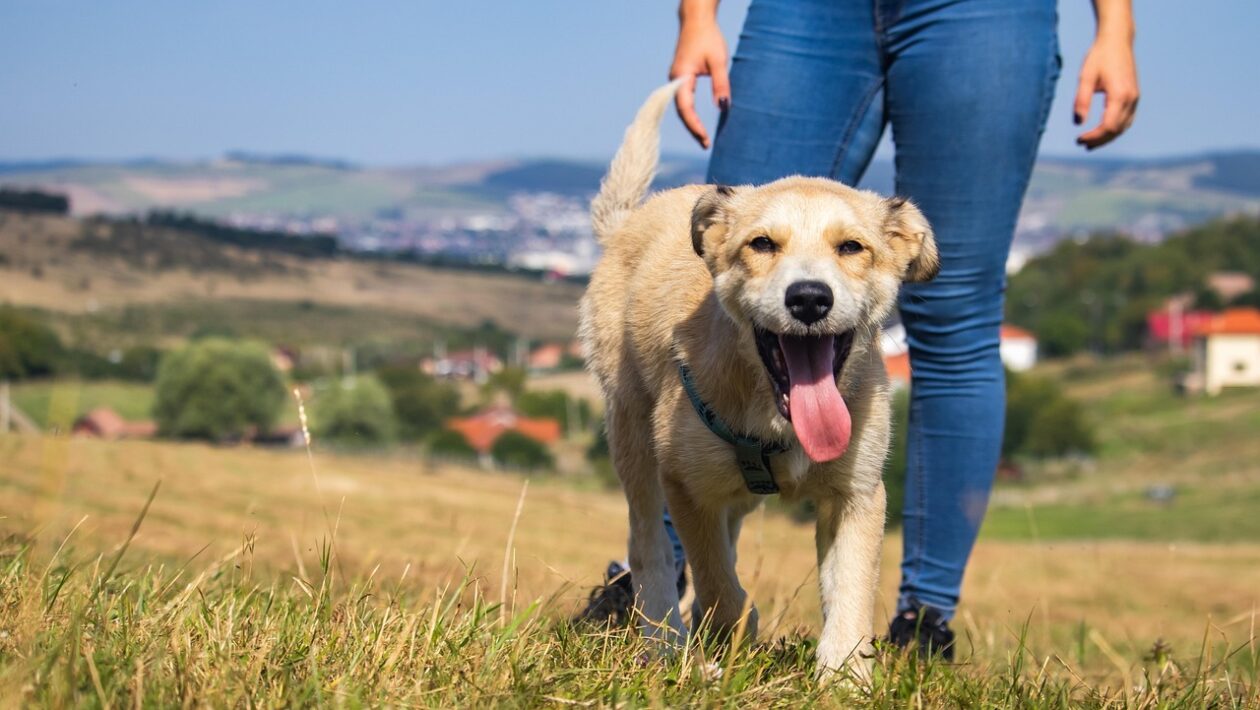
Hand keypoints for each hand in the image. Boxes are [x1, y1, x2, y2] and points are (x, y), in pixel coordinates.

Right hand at [669, 18, 728, 148]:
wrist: (696, 20)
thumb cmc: (708, 38)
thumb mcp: (718, 61)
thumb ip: (720, 85)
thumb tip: (723, 108)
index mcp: (680, 77)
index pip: (686, 109)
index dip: (694, 126)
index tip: (705, 139)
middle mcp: (674, 80)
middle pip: (681, 112)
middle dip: (692, 129)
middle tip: (705, 145)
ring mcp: (675, 79)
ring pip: (681, 107)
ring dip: (691, 123)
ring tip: (703, 138)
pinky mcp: (680, 77)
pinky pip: (683, 101)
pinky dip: (690, 114)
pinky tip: (698, 123)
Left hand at [1074, 36, 1139, 150]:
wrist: (1117, 40)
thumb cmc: (1099, 57)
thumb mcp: (1085, 77)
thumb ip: (1081, 100)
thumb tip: (1078, 123)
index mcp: (1120, 95)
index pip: (1108, 127)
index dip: (1093, 137)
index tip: (1078, 139)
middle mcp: (1131, 99)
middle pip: (1117, 130)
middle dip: (1099, 140)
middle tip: (1081, 145)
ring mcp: (1135, 97)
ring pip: (1124, 126)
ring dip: (1108, 137)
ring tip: (1090, 143)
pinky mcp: (1134, 96)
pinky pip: (1127, 119)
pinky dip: (1116, 129)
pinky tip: (1103, 132)